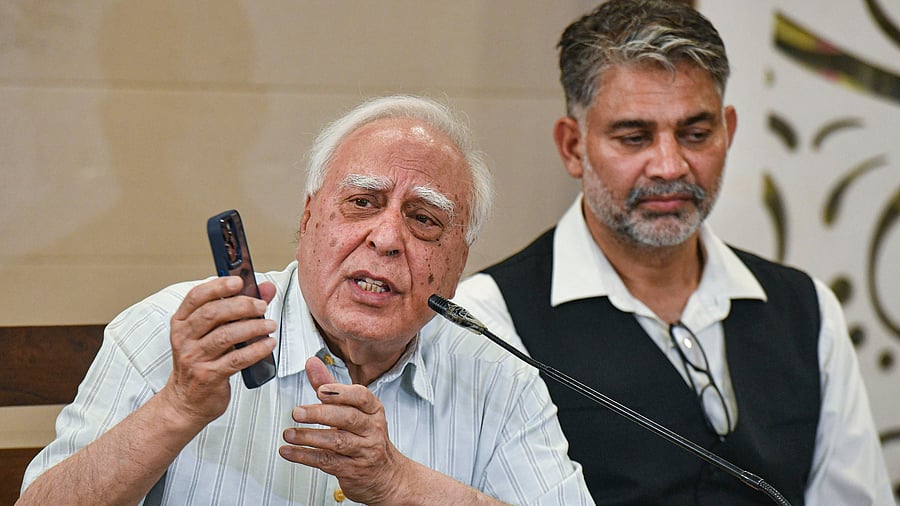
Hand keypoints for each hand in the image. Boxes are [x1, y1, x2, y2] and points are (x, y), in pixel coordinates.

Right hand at [161, 276, 276, 427]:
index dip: (218, 286)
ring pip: (225, 336)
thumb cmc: (202, 361)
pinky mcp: (209, 376)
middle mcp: (184, 339)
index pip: (196, 297)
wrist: (185, 402)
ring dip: (252, 327)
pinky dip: (256, 350)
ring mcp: (195, 358)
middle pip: (212, 314)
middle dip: (241, 306)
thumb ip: (238, 309)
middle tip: (261, 305)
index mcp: (182, 323)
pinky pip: (236, 360)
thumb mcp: (212, 333)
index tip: (239, 281)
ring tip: (269, 324)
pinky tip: (268, 344)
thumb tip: (265, 289)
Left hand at [279, 357, 411, 504]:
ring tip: (289, 433)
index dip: (341, 392)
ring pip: (337, 442)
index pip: (361, 397)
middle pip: (348, 418)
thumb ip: (330, 387)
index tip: (320, 390)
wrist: (386, 475)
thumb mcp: (353, 410)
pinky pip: (328, 462)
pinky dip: (305, 456)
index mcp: (373, 410)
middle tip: (297, 412)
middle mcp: (372, 429)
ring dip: (309, 437)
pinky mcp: (352, 470)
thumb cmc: (366, 437)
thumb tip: (311, 363)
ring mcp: (364, 451)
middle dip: (320, 414)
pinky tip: (289, 451)